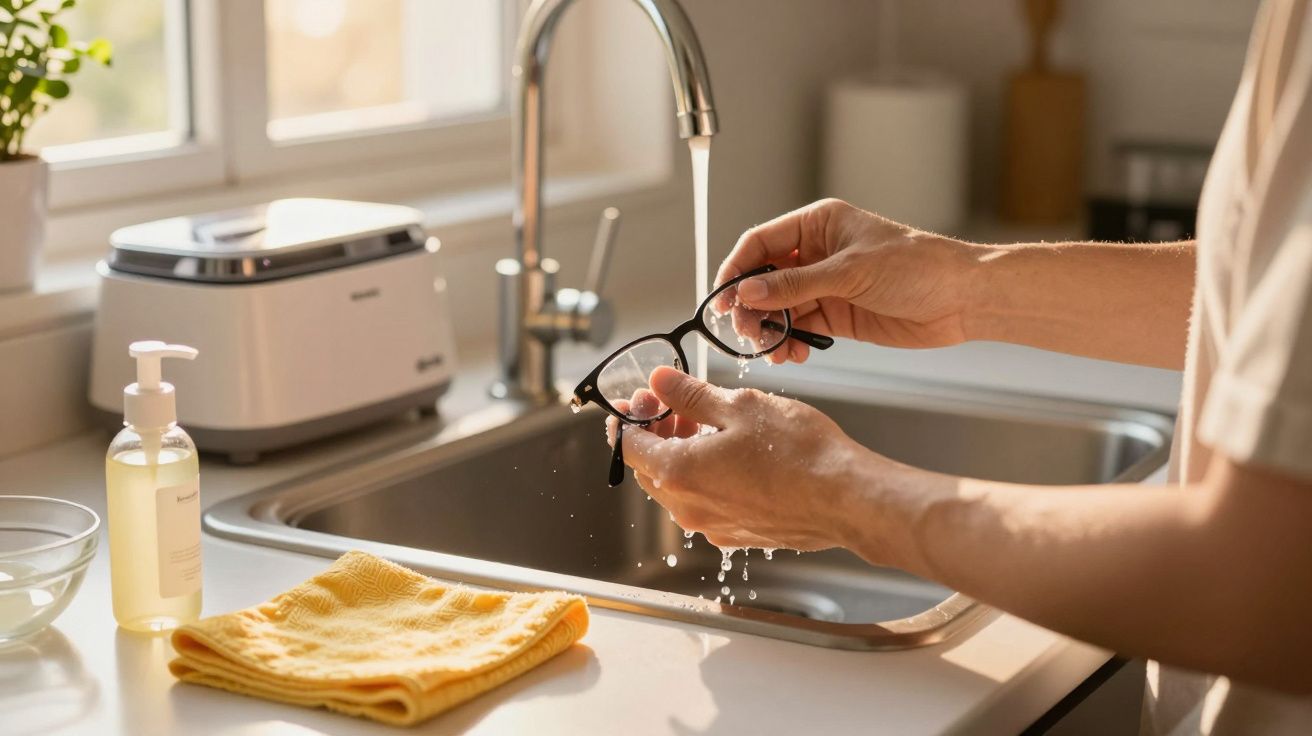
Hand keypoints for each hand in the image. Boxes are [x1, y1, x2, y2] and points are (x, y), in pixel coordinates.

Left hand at [607, 366, 871, 550]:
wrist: (846, 499)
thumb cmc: (799, 453)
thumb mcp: (740, 407)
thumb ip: (691, 395)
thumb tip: (660, 382)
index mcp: (679, 472)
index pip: (628, 447)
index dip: (629, 417)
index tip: (640, 399)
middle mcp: (689, 507)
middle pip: (651, 469)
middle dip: (656, 433)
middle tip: (674, 404)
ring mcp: (713, 526)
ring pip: (679, 487)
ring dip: (682, 453)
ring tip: (708, 422)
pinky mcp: (739, 534)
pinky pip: (706, 502)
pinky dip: (705, 475)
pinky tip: (731, 452)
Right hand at [716, 198, 982, 362]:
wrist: (962, 299)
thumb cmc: (917, 267)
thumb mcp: (850, 272)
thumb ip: (796, 284)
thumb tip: (747, 293)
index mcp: (817, 226)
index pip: (760, 244)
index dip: (736, 271)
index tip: (721, 300)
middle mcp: (816, 254)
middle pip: (764, 280)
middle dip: (751, 307)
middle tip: (747, 333)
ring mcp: (826, 286)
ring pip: (779, 308)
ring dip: (770, 330)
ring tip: (772, 351)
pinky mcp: (837, 315)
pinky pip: (800, 328)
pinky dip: (790, 343)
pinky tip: (793, 355)